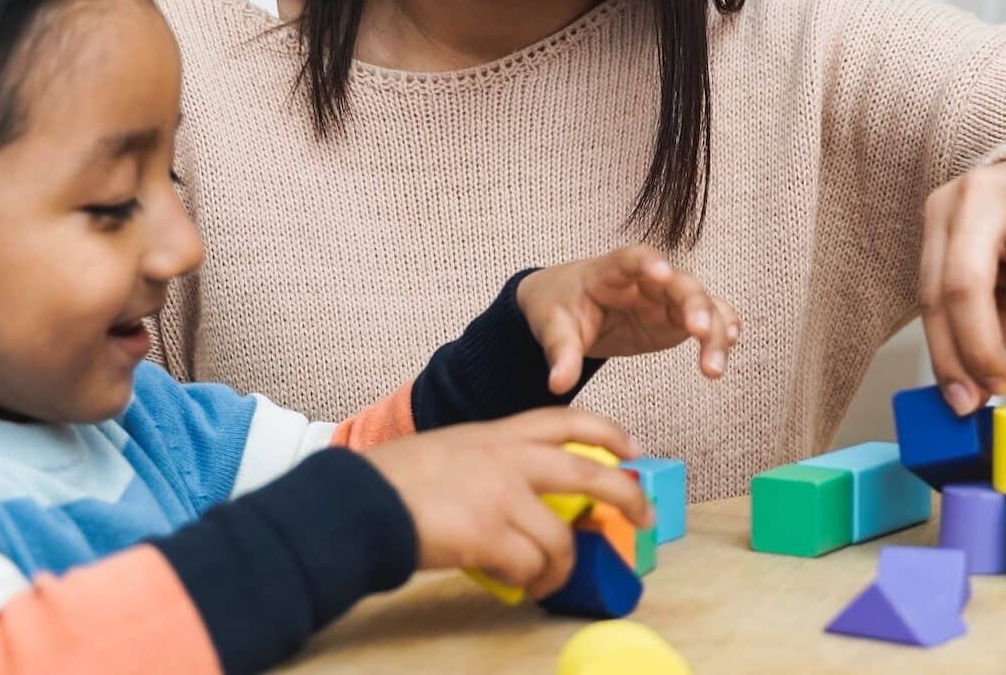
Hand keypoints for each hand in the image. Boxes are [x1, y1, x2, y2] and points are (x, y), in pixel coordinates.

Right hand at [360, 408, 649, 598]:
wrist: (360, 502)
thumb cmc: (394, 482)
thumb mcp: (452, 451)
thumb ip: (491, 464)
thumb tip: (523, 498)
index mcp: (497, 434)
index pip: (566, 421)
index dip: (609, 433)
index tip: (633, 450)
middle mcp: (506, 458)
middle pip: (588, 473)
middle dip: (626, 496)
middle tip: (644, 516)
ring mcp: (500, 496)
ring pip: (560, 539)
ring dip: (560, 567)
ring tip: (547, 580)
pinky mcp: (489, 534)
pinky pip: (531, 566)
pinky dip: (531, 581)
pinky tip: (519, 584)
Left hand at [516, 245, 741, 394]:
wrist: (569, 306)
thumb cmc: (561, 306)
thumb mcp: (553, 328)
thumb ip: (561, 354)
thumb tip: (558, 384)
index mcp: (610, 271)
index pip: (631, 259)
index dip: (647, 263)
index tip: (661, 271)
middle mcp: (647, 279)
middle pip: (678, 282)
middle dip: (694, 303)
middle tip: (700, 330)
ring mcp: (666, 298)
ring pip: (700, 303)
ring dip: (714, 329)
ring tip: (713, 367)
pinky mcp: (676, 318)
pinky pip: (707, 317)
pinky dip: (722, 327)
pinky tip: (731, 343)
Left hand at [918, 141, 1005, 414]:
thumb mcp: (987, 259)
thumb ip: (975, 317)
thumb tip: (968, 391)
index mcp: (944, 209)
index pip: (931, 293)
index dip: (944, 354)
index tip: (959, 401)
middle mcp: (979, 193)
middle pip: (964, 289)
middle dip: (980, 352)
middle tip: (1000, 386)